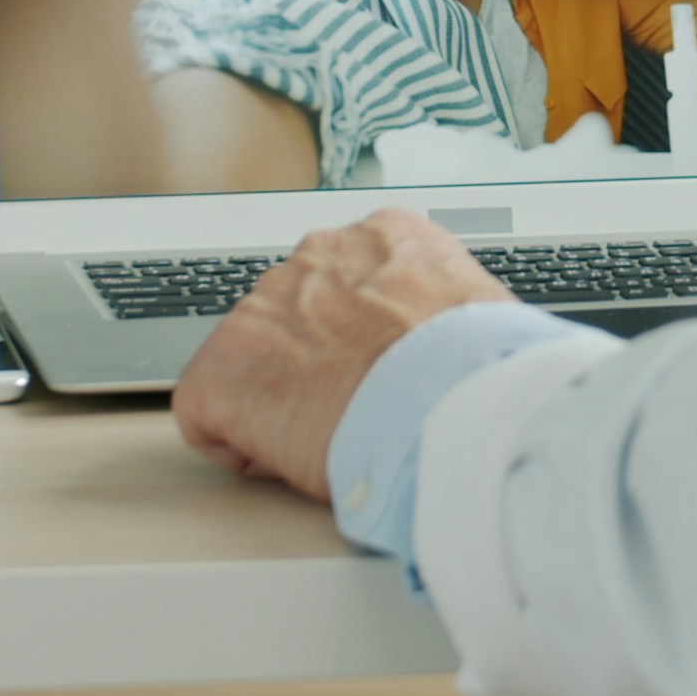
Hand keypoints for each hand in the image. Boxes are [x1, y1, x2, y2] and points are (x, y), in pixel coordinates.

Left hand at [174, 209, 511, 498]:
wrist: (448, 402)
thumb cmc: (484, 373)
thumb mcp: (486, 315)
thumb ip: (455, 318)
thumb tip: (467, 352)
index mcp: (388, 237)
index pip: (354, 280)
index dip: (363, 338)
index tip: (381, 371)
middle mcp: (317, 256)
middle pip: (297, 318)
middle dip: (317, 364)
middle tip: (358, 410)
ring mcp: (262, 308)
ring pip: (256, 365)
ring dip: (286, 402)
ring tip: (336, 437)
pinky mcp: (222, 370)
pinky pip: (210, 417)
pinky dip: (244, 446)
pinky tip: (292, 458)